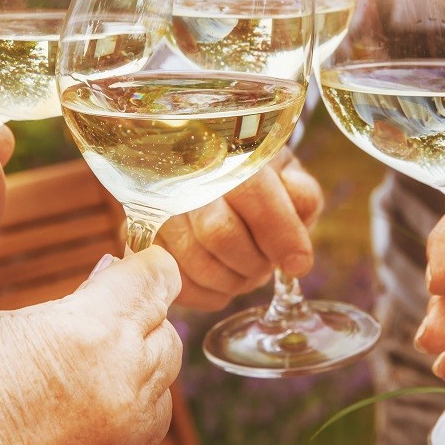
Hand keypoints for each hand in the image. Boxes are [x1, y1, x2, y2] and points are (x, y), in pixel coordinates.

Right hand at [0, 247, 182, 444]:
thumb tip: (113, 276)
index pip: (157, 278)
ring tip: (86, 355)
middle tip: (96, 308)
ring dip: (138, 356)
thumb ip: (77, 301)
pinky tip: (90, 392)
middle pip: (165, 326)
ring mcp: (123, 428)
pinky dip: (132, 398)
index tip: (128, 262)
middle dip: (139, 311)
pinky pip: (149, 416)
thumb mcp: (14, 322)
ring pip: (162, 372)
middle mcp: (122, 381)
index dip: (143, 264)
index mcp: (92, 333)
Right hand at [157, 148, 322, 309]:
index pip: (254, 194)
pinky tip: (223, 277)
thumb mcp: (286, 173)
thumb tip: (296, 249)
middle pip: (219, 233)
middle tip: (266, 263)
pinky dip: (210, 293)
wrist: (204, 167)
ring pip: (198, 264)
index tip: (298, 264)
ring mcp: (157, 209)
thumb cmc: (256, 176)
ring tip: (245, 269)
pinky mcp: (143, 240)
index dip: (281, 235)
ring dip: (234, 280)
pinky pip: (179, 284)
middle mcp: (184, 175)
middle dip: (254, 261)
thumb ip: (301, 198)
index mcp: (228, 151)